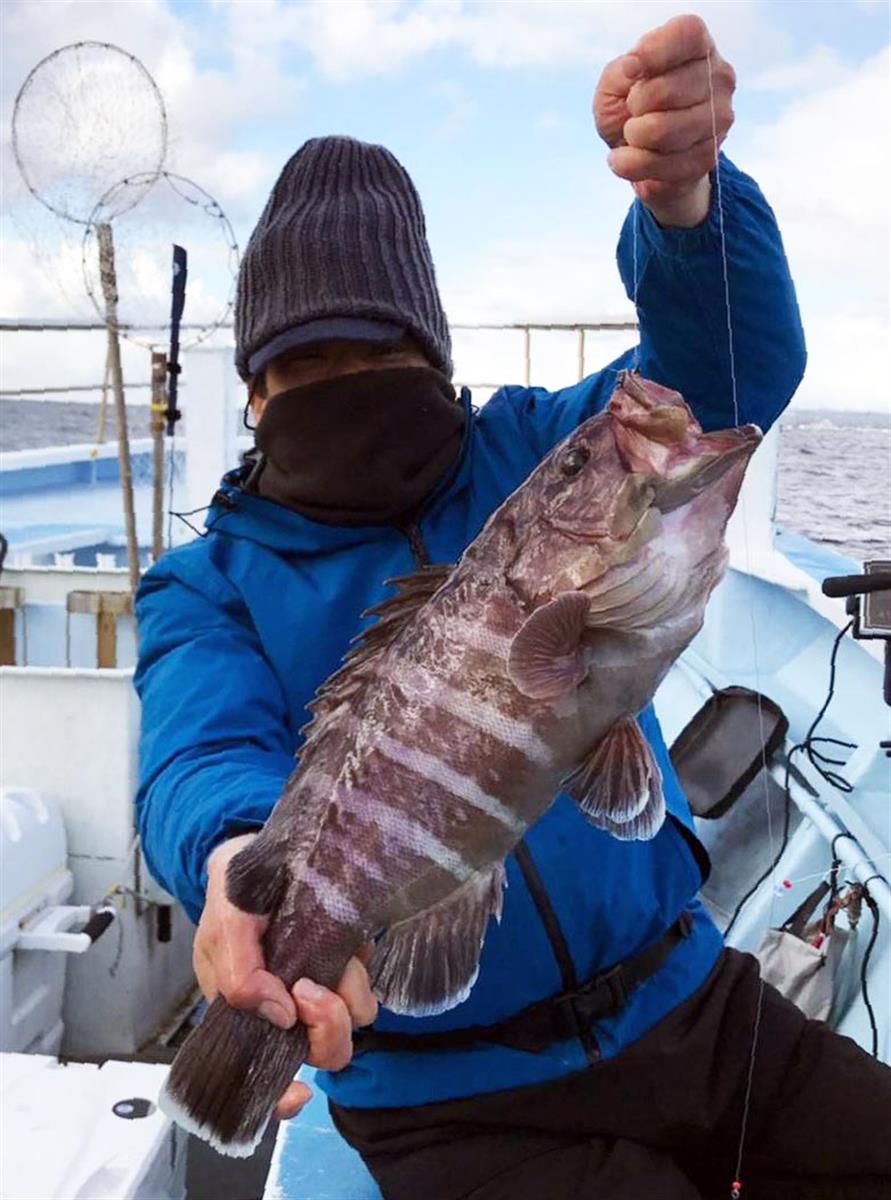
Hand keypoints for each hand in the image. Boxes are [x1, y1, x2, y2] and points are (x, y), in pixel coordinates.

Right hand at [195, 833, 377, 1120]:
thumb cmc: (236, 893)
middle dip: (326, 1026)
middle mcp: (290, 1011)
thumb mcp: (224, 921)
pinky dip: (361, 963)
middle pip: (324, 1051)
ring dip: (348, 988)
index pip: (268, 1080)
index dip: (282, 1099)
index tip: (299, 1089)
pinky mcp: (351, 963)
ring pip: (354, 1017)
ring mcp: (325, 987)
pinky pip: (370, 979)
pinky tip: (343, 937)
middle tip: (309, 988)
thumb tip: (277, 1013)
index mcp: (248, 1016)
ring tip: (328, 948)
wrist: (265, 852)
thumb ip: (237, 970)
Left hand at [593, 14, 735, 226]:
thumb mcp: (615, 82)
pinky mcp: (708, 157)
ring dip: (632, 137)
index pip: (686, 35)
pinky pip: (660, 164)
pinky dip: (632, 165)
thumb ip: (620, 70)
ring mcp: (719, 120)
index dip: (653, 52)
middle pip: (665, 90)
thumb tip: (632, 66)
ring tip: (632, 135)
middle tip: (634, 110)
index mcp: (699, 46)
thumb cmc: (629, 108)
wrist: (643, 156)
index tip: (630, 69)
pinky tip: (628, 159)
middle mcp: (719, 78)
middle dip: (634, 106)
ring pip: (662, 131)